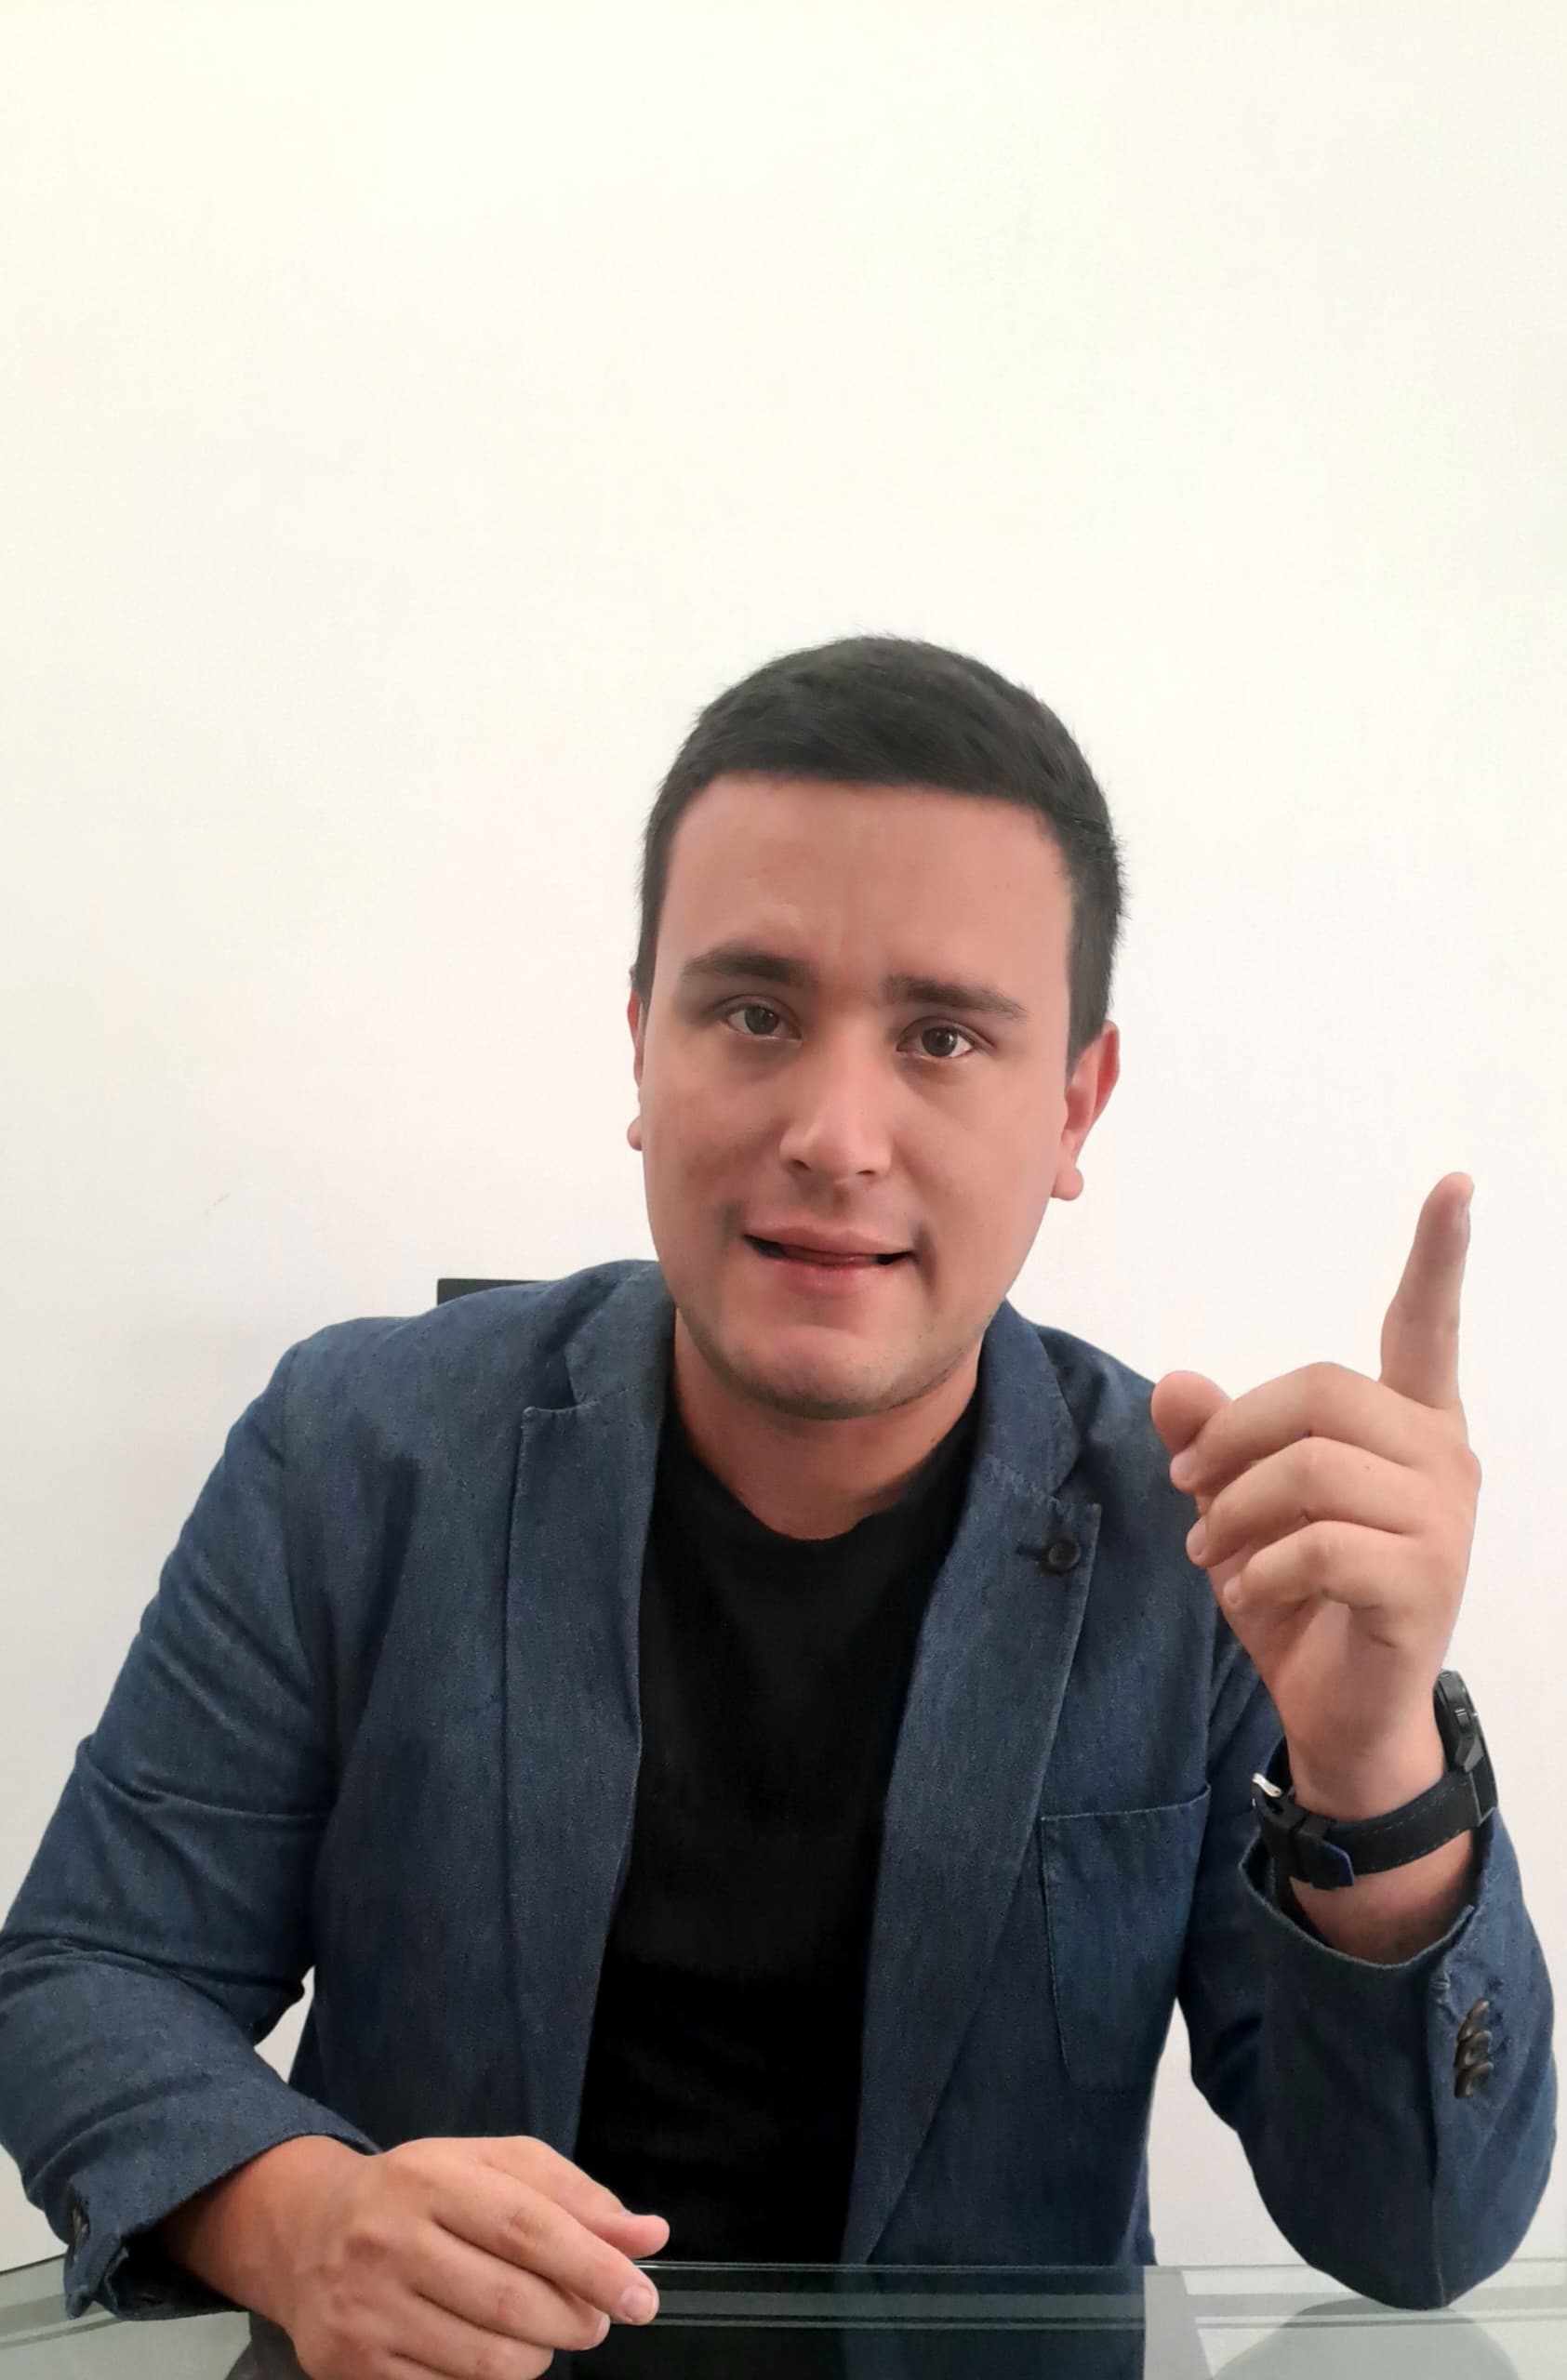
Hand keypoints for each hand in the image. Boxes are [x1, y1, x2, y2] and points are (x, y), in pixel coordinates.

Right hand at [280, 2134, 668, 2379]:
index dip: (593, 2266)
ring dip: (537, 2357)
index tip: (642, 2297)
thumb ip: (574, 2198)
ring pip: (484, 2361)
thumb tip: (649, 2235)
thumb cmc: (420, 2194)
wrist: (306, 2231)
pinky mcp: (350, 2365)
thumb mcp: (493, 2169)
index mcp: (431, 2178)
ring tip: (545, 2336)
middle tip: (595, 2319)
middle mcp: (389, 2241)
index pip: (528, 2227)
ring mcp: (365, 2309)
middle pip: (510, 2301)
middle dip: (573, 2319)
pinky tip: (494, 2353)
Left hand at [1150, 1174, 1480, 1806]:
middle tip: (1189, 1490)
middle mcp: (1442, 1460)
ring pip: (1313, 1468)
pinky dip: (1261, 1567)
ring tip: (1213, 1555)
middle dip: (1234, 1436)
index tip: (1454, 1186)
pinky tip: (1248, 1594)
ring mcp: (1445, 1522)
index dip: (1439, 1256)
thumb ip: (1215, 1441)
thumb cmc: (1303, 1597)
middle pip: (1322, 1392)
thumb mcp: (1241, 1509)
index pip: (1425, 1327)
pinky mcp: (1426, 1582)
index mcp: (1410, 1426)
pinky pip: (1321, 1544)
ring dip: (1235, 1512)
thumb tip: (1174, 1384)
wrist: (1341, 1715)